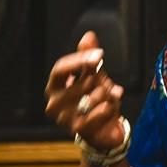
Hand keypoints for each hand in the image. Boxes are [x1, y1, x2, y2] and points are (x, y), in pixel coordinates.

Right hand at [44, 31, 124, 149]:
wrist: (102, 131)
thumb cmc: (93, 99)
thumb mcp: (92, 75)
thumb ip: (88, 55)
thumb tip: (88, 35)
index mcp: (54, 87)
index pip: (60, 69)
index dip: (79, 60)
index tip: (99, 54)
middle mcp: (54, 104)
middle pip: (84, 80)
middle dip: (102, 80)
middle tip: (106, 85)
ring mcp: (65, 119)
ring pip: (97, 95)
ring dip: (109, 94)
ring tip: (108, 98)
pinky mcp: (79, 130)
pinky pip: (103, 109)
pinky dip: (112, 106)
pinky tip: (112, 108)